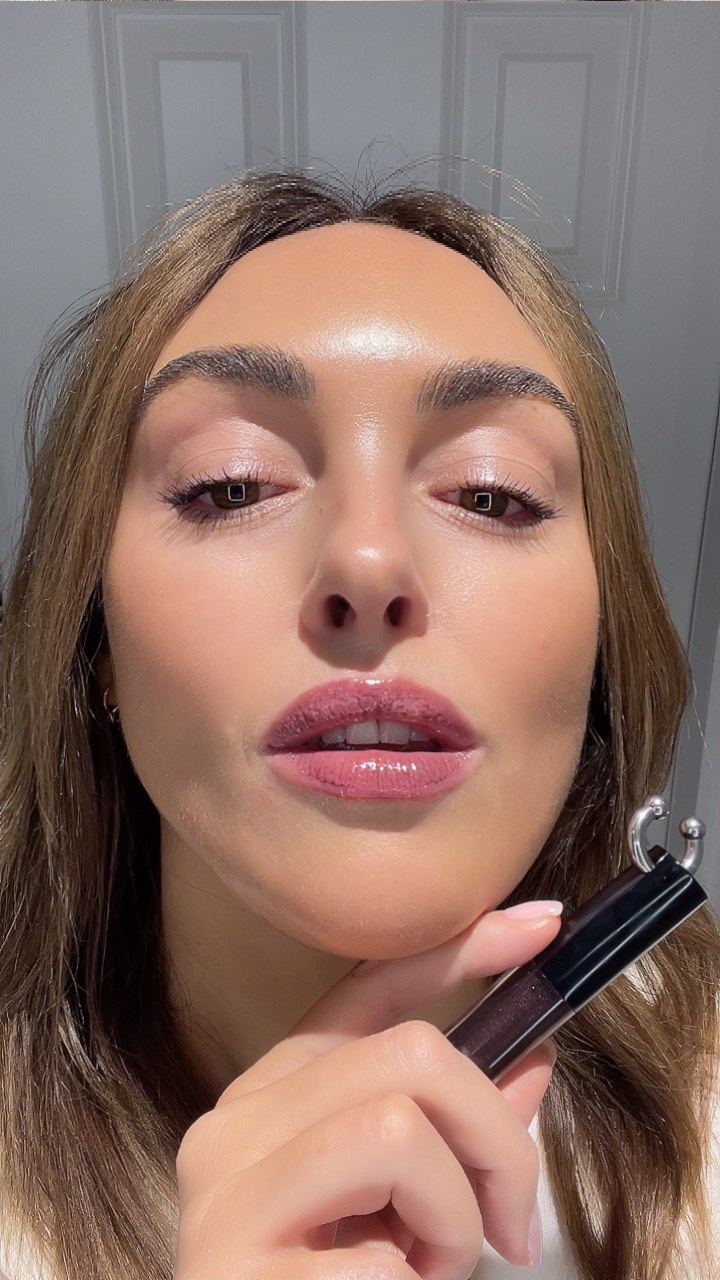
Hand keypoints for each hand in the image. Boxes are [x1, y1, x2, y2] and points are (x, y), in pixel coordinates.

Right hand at [173, 904, 561, 1278]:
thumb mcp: (408, 1207)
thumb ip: (461, 1133)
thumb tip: (532, 1059)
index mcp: (275, 1092)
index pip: (370, 986)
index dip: (463, 947)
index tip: (540, 925)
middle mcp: (235, 1122)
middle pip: (412, 1054)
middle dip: (493, 1139)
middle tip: (507, 1224)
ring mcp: (224, 1192)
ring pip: (400, 1128)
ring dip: (453, 1217)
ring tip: (428, 1271)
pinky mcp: (230, 1270)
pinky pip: (378, 1255)